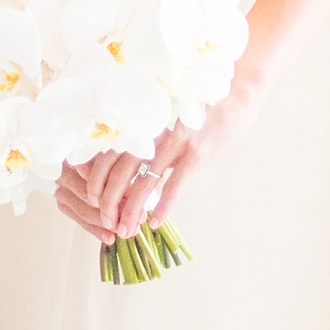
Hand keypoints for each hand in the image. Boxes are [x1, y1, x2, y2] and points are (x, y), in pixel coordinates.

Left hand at [54, 77, 266, 246]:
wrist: (236, 98)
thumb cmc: (200, 113)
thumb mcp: (169, 125)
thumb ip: (152, 149)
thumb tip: (137, 182)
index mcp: (143, 124)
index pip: (108, 154)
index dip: (96, 179)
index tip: (93, 199)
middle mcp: (153, 132)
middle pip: (119, 172)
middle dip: (108, 202)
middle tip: (104, 221)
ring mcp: (174, 143)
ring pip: (143, 183)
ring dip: (131, 211)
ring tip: (125, 231)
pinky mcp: (195, 154)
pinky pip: (173, 187)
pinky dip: (162, 208)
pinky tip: (154, 223)